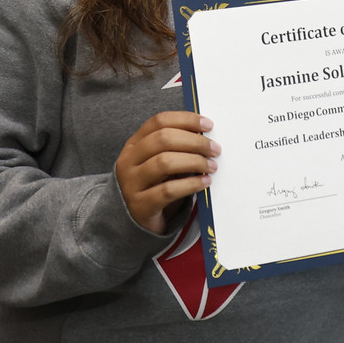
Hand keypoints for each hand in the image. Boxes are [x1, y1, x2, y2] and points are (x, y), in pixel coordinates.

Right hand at [114, 111, 219, 234]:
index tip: (208, 125)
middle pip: (163, 139)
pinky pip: (168, 190)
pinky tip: (205, 182)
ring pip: (164, 162)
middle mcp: (128, 161)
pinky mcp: (140, 205)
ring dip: (194, 161)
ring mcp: (131, 183)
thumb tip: (206, 137)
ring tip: (212, 166)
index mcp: (134, 144)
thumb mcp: (158, 163)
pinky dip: (191, 184)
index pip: (159, 121)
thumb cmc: (153, 186)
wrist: (132, 222)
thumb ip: (175, 149)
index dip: (186, 120)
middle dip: (194, 142)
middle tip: (215, 149)